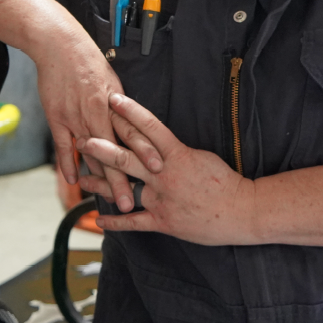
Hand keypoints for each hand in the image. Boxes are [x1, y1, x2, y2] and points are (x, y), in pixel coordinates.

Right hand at [33, 26, 138, 211]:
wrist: (59, 46)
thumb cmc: (88, 61)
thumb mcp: (112, 81)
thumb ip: (121, 106)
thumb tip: (134, 124)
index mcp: (114, 103)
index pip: (132, 133)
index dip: (145, 152)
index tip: (158, 170)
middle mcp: (95, 112)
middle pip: (112, 151)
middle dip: (122, 178)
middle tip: (130, 202)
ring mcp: (74, 116)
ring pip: (88, 153)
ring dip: (97, 178)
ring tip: (106, 199)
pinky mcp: (56, 117)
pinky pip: (62, 145)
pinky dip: (67, 163)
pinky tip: (73, 181)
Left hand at [77, 94, 256, 245]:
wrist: (241, 210)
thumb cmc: (224, 181)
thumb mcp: (201, 156)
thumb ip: (176, 151)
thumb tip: (157, 141)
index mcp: (177, 154)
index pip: (149, 127)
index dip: (130, 112)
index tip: (112, 99)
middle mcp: (164, 175)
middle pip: (127, 156)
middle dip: (101, 147)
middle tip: (81, 139)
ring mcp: (162, 199)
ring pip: (124, 188)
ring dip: (100, 183)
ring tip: (80, 178)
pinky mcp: (164, 221)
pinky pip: (134, 222)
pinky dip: (115, 221)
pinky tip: (99, 218)